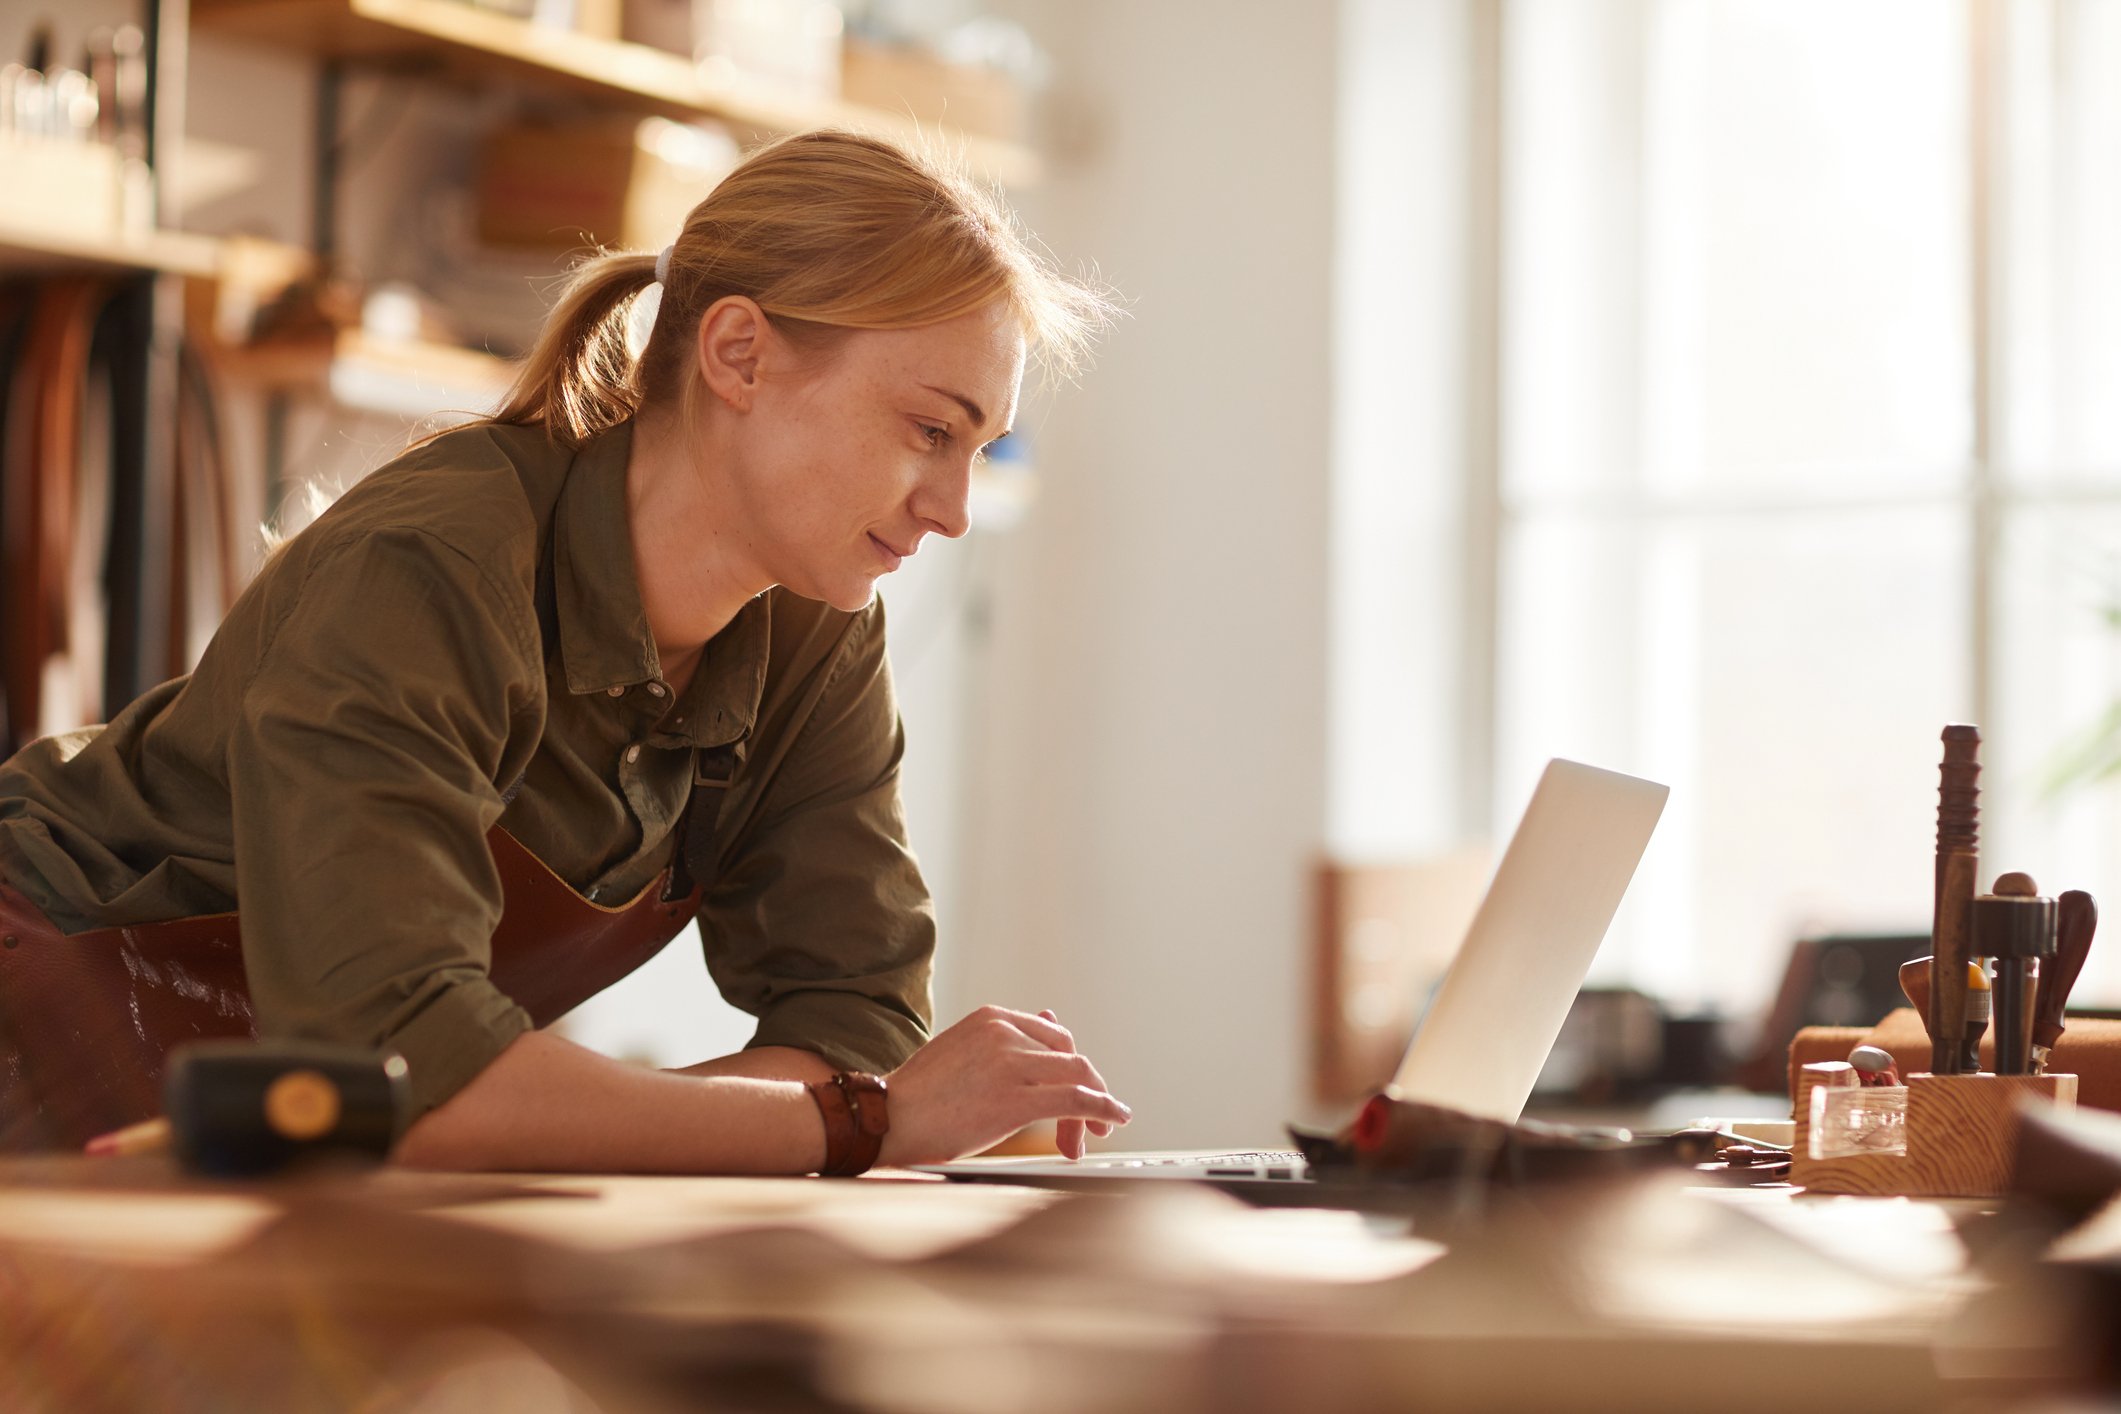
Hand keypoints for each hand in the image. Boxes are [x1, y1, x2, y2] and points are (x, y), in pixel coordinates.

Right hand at [878, 1005, 1130, 1165]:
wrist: (887, 1119)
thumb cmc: (922, 1095)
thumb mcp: (965, 1051)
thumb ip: (1007, 1041)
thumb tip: (1052, 1018)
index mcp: (993, 1017)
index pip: (1054, 1037)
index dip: (1071, 1069)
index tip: (1077, 1094)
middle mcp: (1005, 1032)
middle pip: (1071, 1056)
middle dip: (1087, 1089)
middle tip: (1089, 1124)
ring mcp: (1012, 1063)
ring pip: (1079, 1077)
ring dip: (1093, 1108)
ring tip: (1093, 1133)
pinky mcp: (1016, 1099)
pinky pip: (1077, 1099)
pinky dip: (1103, 1109)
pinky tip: (1112, 1120)